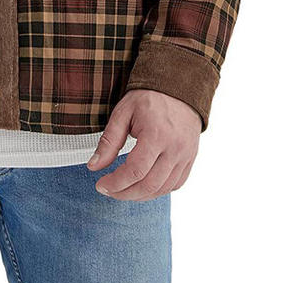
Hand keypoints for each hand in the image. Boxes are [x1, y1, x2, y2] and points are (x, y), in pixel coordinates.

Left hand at [86, 90, 200, 199]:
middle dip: (125, 193)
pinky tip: (143, 186)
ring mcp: (185, 155)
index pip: (134, 171)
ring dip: (140, 195)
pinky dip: (158, 190)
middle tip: (108, 190)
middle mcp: (174, 149)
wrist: (178, 87)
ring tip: (123, 190)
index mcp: (156, 135)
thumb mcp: (123, 113)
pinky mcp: (190, 158)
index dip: (115, 183)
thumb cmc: (148, 98)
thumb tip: (93, 166)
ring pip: (163, 188)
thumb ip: (108, 141)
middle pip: (149, 185)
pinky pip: (176, 184)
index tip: (101, 185)